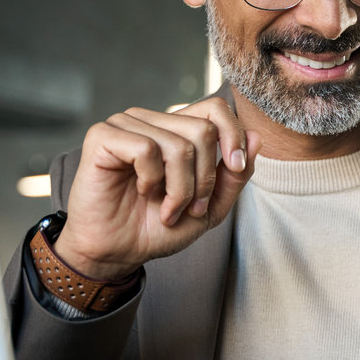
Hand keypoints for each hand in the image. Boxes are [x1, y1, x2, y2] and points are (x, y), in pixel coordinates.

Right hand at [52, 97, 259, 280]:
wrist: (117, 251)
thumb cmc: (158, 228)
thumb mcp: (210, 207)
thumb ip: (234, 176)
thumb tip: (257, 137)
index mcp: (176, 130)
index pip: (215, 108)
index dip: (233, 135)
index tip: (235, 167)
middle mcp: (152, 121)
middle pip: (203, 130)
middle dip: (205, 178)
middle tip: (190, 207)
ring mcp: (126, 124)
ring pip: (179, 145)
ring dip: (180, 188)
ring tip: (167, 208)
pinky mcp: (102, 136)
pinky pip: (146, 149)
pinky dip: (152, 180)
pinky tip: (142, 191)